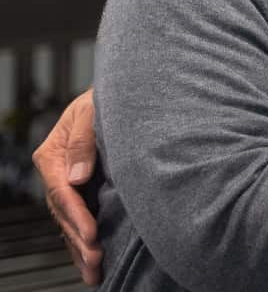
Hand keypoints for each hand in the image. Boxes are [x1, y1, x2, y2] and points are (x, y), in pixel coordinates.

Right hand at [31, 88, 101, 284]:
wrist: (117, 95)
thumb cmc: (104, 98)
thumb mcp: (91, 111)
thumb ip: (83, 140)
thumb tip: (78, 176)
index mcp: (52, 155)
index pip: (62, 191)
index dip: (77, 215)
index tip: (92, 234)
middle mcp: (57, 173)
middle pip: (64, 212)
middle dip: (79, 239)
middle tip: (95, 260)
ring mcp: (68, 183)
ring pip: (70, 221)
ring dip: (80, 247)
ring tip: (93, 272)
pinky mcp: (83, 189)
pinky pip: (79, 219)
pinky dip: (83, 240)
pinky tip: (90, 260)